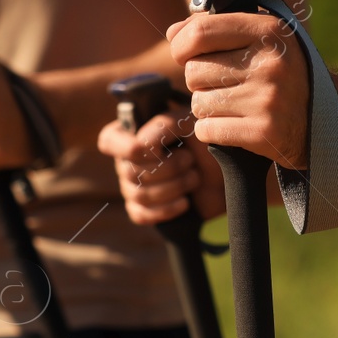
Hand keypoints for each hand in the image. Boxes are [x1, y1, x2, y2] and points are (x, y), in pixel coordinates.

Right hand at [97, 111, 225, 224]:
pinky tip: (185, 203)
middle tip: (190, 160)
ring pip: (139, 194)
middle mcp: (127, 161)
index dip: (126, 148)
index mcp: (132, 133)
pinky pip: (141, 215)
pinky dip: (165, 210)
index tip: (153, 148)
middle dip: (167, 168)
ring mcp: (134, 187)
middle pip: (130, 171)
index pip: (109, 141)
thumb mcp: (188, 122)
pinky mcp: (147, 210)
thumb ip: (163, 125)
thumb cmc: (205, 140)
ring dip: (173, 187)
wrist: (228, 171)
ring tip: (193, 178)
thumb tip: (141, 144)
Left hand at [168, 12, 309, 168]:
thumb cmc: (284, 76)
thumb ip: (218, 28)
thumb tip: (172, 33)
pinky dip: (212, 131)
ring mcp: (267, 99)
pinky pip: (207, 130)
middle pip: (194, 71)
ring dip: (207, 108)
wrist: (325, 121)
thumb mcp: (264, 40)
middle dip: (199, 81)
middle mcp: (270, 63)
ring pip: (198, 103)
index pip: (200, 32)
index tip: (185, 54)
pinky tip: (235, 125)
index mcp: (269, 31)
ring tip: (234, 106)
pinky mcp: (263, 132)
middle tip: (224, 85)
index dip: (181, 45)